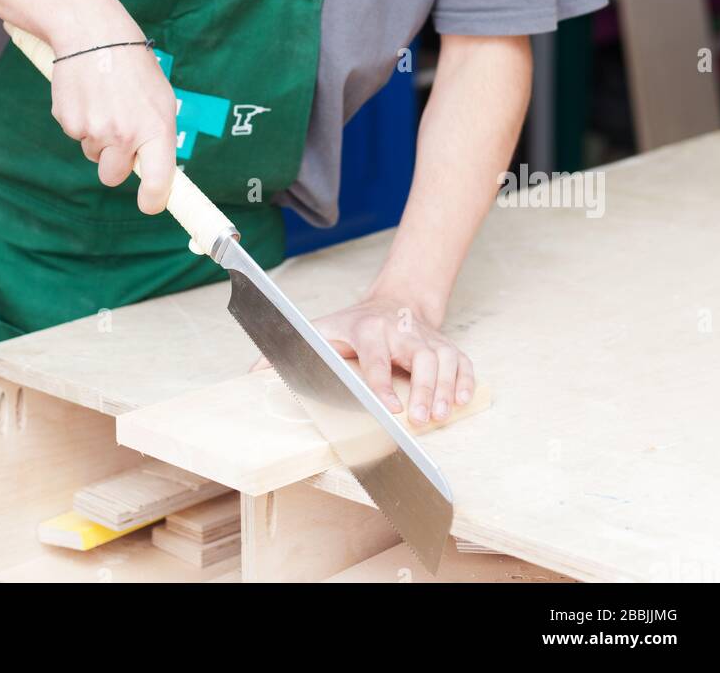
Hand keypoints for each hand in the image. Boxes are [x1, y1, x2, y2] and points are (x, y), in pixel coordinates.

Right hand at [46, 0, 177, 214]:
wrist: (93, 32)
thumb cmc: (132, 64)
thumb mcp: (159, 96)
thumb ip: (157, 133)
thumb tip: (153, 166)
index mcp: (155, 129)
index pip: (158, 182)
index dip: (153, 199)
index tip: (150, 204)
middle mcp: (124, 135)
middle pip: (113, 176)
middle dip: (114, 163)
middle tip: (119, 133)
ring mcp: (93, 130)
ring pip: (93, 152)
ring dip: (98, 136)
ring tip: (105, 99)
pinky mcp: (67, 121)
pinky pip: (76, 134)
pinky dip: (80, 119)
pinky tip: (87, 94)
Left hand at [253, 294, 473, 424]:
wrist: (395, 301)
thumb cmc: (355, 325)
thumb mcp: (321, 331)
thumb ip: (290, 353)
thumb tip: (253, 373)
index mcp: (369, 328)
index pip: (377, 354)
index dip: (382, 381)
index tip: (388, 407)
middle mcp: (402, 331)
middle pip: (421, 356)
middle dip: (424, 387)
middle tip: (422, 418)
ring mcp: (427, 338)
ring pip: (445, 359)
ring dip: (446, 389)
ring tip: (442, 415)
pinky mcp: (447, 345)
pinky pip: (463, 362)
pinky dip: (466, 381)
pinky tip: (463, 401)